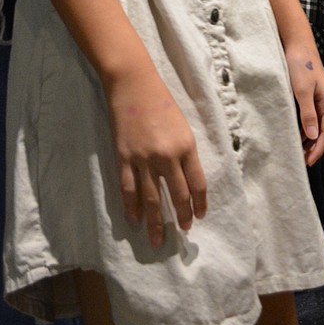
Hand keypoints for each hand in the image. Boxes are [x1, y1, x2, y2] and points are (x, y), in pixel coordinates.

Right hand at [105, 68, 206, 245]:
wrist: (133, 84)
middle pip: (177, 194)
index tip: (199, 216)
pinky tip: (134, 220)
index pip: (197, 183)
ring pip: (152, 198)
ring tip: (157, 240)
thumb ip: (185, 152)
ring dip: (155, 222)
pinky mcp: (124, 157)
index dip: (199, 203)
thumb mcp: (183, 126)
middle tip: (182, 231)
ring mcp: (144, 159)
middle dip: (181, 216)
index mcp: (186, 146)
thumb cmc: (161, 101)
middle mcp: (167, 156)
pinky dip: (132, 207)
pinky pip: (129, 189)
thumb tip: (187, 177)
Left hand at [286, 46, 323, 165]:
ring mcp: (319, 100)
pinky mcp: (310, 97)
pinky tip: (295, 135)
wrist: (297, 44)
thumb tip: (312, 137)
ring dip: (309, 141)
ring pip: (317, 127)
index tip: (308, 163)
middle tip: (302, 163)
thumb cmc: (300, 65)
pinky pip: (310, 119)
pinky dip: (304, 130)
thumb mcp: (302, 90)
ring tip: (298, 153)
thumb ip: (308, 113)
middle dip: (315, 148)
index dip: (318, 149)